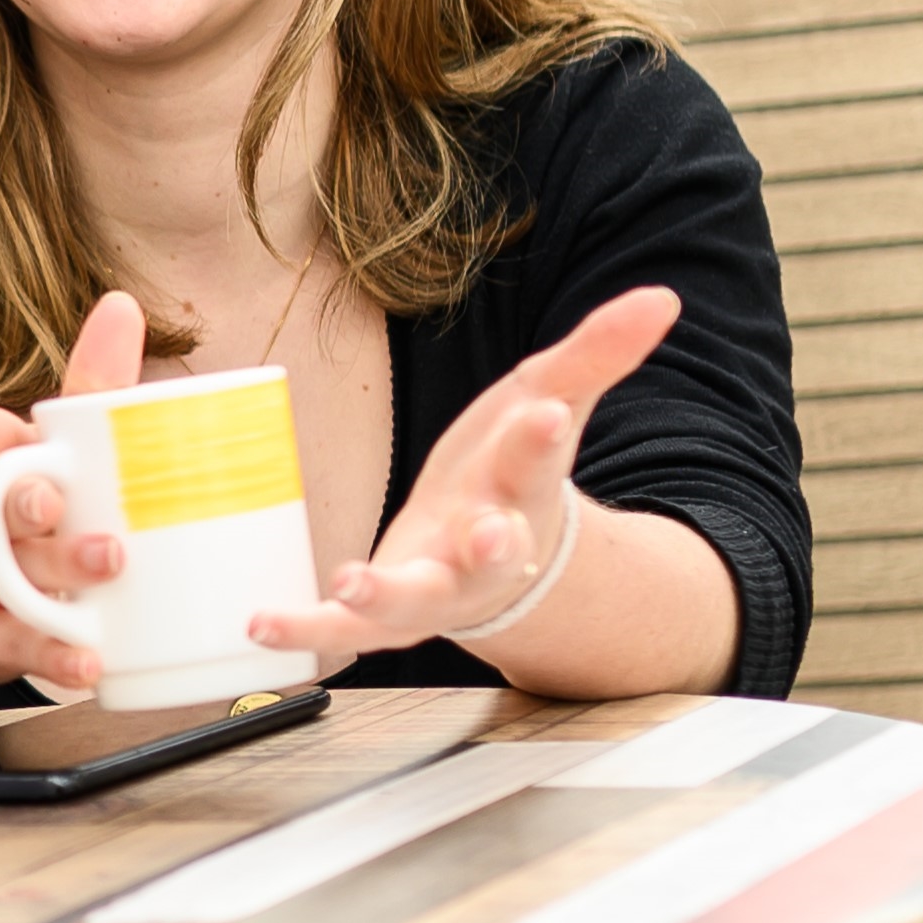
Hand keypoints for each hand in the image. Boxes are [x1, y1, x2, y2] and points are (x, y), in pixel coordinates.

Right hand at [0, 291, 146, 694]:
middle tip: (57, 503)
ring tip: (105, 567)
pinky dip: (50, 653)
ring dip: (47, 573)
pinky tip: (88, 657)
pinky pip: (5, 644)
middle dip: (15, 503)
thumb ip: (87, 384)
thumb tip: (122, 307)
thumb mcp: (48, 446)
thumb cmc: (24, 504)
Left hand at [250, 285, 680, 660]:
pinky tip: (259, 621)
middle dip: (493, 541)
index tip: (547, 413)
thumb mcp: (552, 397)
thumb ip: (599, 352)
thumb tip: (663, 296)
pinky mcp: (386, 609)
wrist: (492, 553)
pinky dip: (306, 626)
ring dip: (383, 596)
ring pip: (416, 602)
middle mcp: (483, 545)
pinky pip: (345, 626)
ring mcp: (436, 586)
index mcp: (523, 487)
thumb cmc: (512, 467)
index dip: (541, 436)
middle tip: (488, 534)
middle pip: (494, 546)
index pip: (538, 458)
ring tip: (350, 582)